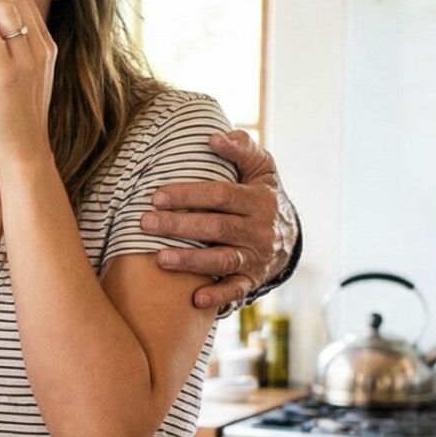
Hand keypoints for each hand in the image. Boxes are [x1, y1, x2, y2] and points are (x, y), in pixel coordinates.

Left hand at [143, 131, 298, 309]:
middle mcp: (260, 229)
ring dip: (191, 261)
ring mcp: (257, 256)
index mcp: (259, 199)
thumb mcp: (261, 169)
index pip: (221, 195)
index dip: (189, 195)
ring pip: (222, 259)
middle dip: (179, 226)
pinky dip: (217, 296)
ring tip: (160, 259)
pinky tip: (195, 300)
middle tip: (146, 223)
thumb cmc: (262, 195)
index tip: (157, 196)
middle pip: (217, 226)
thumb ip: (243, 149)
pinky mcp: (252, 279)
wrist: (289, 236)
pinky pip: (236, 290)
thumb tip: (216, 137)